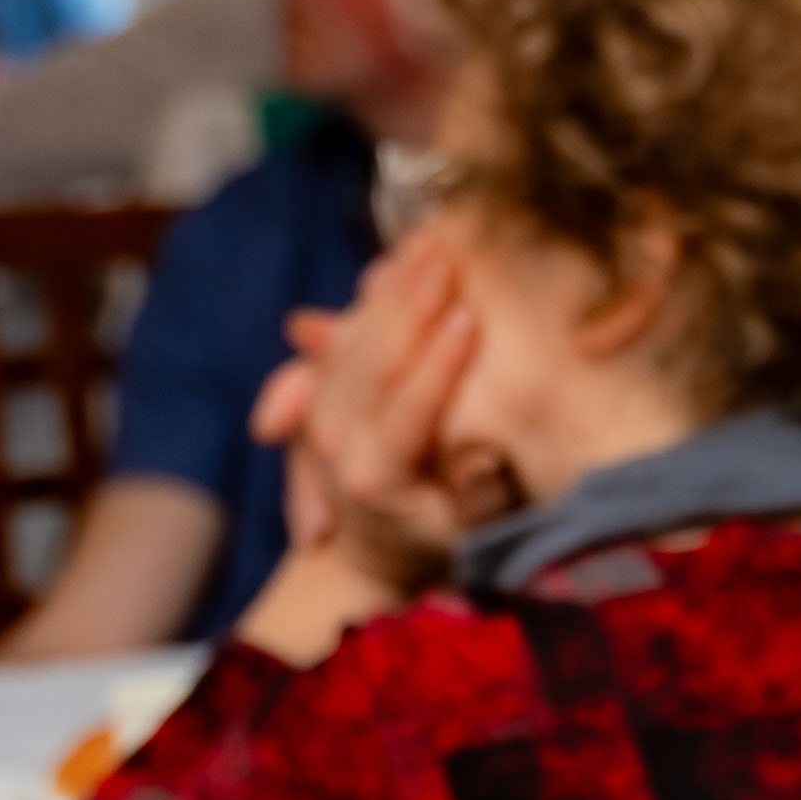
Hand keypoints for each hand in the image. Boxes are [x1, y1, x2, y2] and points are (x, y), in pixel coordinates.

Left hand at [282, 243, 498, 597]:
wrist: (369, 556)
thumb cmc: (444, 537)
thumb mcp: (473, 523)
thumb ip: (479, 484)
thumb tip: (483, 451)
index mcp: (375, 479)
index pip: (408, 408)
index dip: (440, 363)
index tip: (471, 318)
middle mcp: (336, 445)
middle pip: (371, 360)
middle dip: (411, 303)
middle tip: (450, 256)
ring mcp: (320, 417)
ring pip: (351, 339)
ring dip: (391, 288)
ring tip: (428, 243)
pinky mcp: (318, 395)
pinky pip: (335, 337)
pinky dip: (368, 297)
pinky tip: (397, 261)